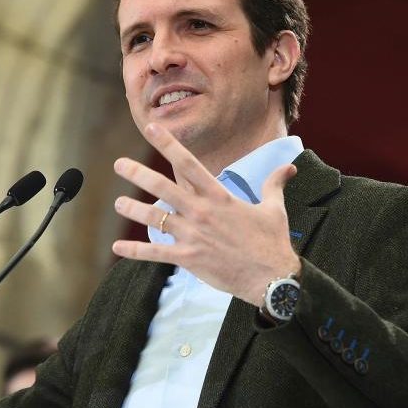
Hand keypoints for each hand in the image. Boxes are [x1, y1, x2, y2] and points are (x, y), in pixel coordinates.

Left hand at [111, 124, 299, 305]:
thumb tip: (289, 166)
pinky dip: (135, 250)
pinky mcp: (188, 259)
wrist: (272, 279)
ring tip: (118, 203)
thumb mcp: (273, 209)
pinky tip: (118, 247)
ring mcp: (193, 235)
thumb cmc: (272, 243)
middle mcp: (201, 212)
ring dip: (133, 209)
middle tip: (119, 164)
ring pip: (154, 218)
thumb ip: (274, 184)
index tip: (150, 128)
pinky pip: (156, 253)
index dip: (168, 144)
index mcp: (219, 196)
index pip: (188, 164)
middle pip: (162, 187)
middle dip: (138, 173)